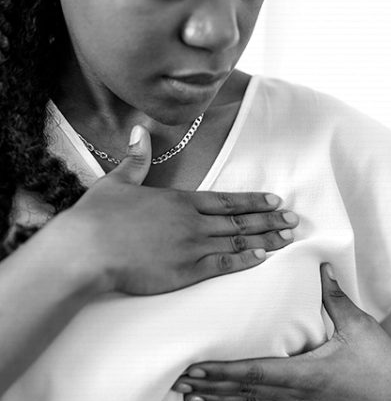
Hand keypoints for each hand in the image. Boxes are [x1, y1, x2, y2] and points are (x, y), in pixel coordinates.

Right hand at [55, 125, 298, 294]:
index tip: (275, 201)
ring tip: (287, 238)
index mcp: (179, 200)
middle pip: (239, 220)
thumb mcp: (117, 181)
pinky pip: (222, 265)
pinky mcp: (186, 271)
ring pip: (237, 242)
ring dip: (265, 239)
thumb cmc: (99, 216)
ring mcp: (192, 246)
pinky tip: (262, 258)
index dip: (252, 201)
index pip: (226, 200)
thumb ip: (136, 158)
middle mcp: (192, 221)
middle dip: (268, 220)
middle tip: (293, 220)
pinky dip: (244, 261)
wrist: (88, 249)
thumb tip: (139, 129)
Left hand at [173, 264, 390, 400]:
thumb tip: (320, 267)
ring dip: (219, 398)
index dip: (222, 373)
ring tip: (191, 396)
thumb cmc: (381, 366)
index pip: (254, 373)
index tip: (196, 370)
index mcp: (305, 374)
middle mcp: (295, 393)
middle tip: (179, 382)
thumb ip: (334, 298)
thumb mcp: (358, 327)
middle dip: (209, 387)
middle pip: (244, 391)